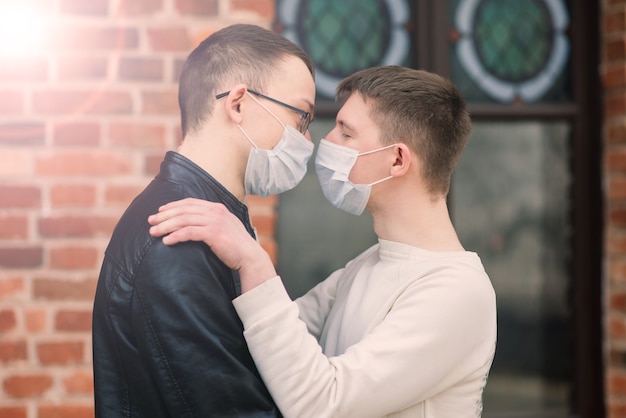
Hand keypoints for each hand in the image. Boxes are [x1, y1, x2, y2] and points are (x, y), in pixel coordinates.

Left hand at [148, 198, 276, 291]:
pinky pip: (189, 232)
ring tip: (153, 232)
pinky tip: (166, 241)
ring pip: (183, 220)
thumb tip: (196, 224)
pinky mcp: (213, 233)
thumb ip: (212, 222)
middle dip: (164, 215)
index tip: (160, 211)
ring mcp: (215, 221)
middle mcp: (215, 211)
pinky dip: (175, 236)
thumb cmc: (236, 246)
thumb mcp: (225, 228)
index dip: (173, 205)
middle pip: (184, 209)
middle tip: (150, 221)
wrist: (250, 256)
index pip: (190, 202)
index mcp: (217, 208)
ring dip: (166, 225)